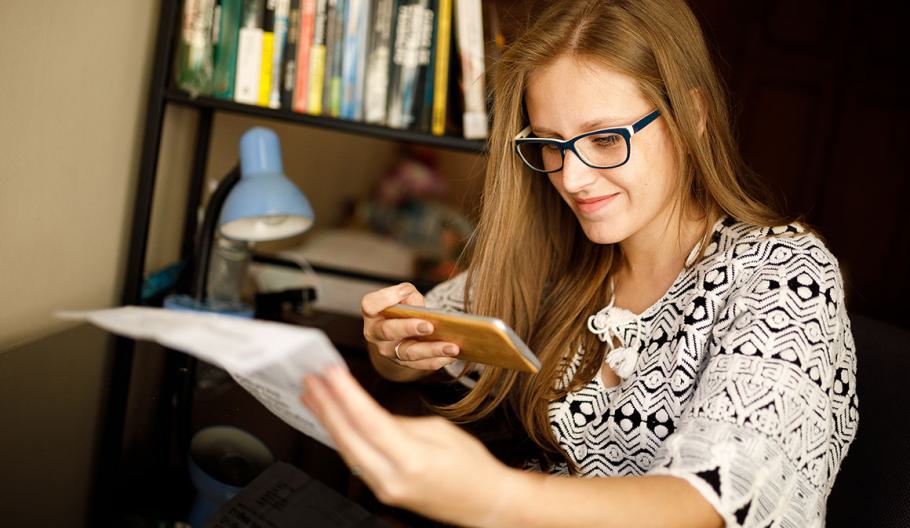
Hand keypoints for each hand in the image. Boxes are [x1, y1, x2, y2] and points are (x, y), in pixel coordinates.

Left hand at [300, 366, 520, 526]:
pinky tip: (333, 421)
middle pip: (348, 437)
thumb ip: (399, 424)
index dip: (344, 393)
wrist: (485, 503)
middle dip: (325, 405)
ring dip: (327, 420)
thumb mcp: (438, 432)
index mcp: (413, 458)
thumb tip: (369, 414)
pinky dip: (341, 436)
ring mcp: (385, 489)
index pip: (368, 420)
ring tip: (312, 396)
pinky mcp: (383, 492)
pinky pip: (356, 460)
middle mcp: (393, 477)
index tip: (329, 371)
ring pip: (347, 450)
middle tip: (310, 380)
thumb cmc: (471, 466)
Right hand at [361, 282, 459, 370]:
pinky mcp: (403, 363)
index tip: (404, 292)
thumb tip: (419, 308)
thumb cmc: (401, 309)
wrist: (397, 332)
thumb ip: (408, 294)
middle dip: (409, 328)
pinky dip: (438, 361)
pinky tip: (452, 356)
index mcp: (372, 313)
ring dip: (432, 350)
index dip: (386, 297)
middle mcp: (376, 334)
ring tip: (452, 347)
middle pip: (389, 331)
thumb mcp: (403, 296)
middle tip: (429, 326)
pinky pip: (421, 364)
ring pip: (408, 353)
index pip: (370, 304)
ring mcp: (389, 351)